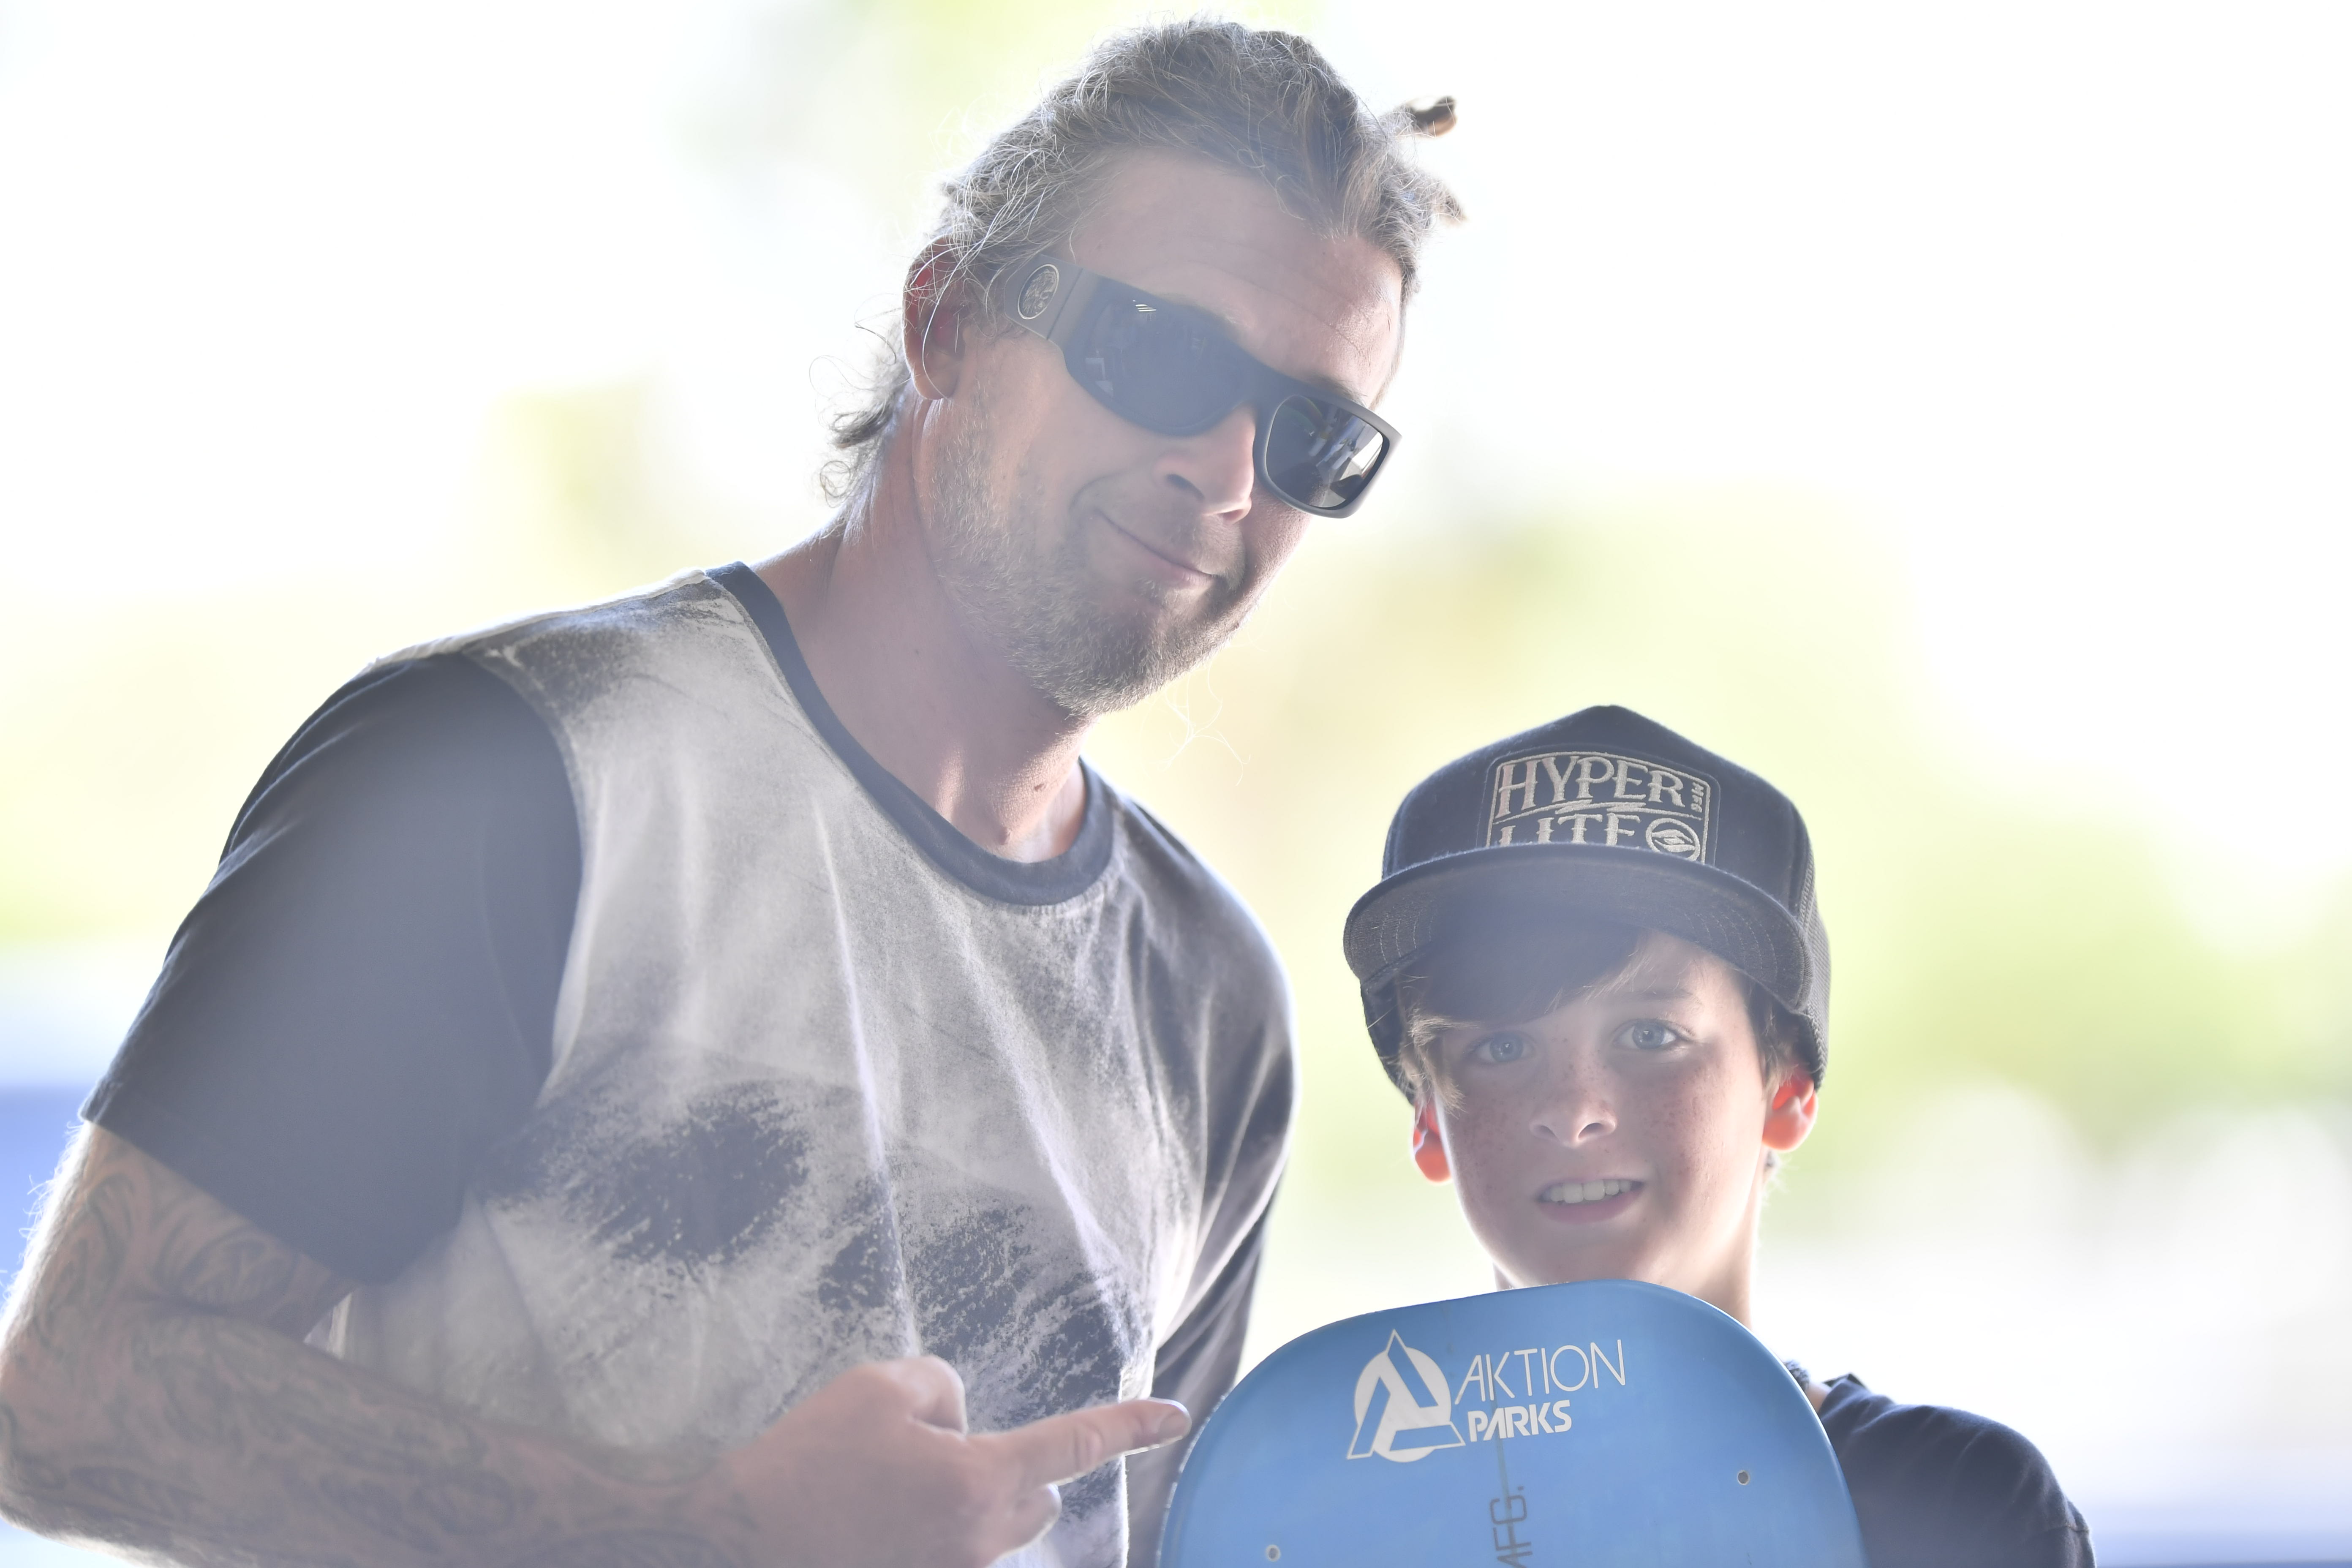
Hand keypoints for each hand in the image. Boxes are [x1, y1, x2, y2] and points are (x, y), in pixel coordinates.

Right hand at [709, 1356, 1189, 1567]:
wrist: (738, 1535)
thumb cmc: (808, 1460)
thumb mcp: (877, 1387)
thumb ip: (943, 1387)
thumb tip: (960, 1419)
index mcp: (977, 1481)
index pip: (1076, 1444)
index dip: (1131, 1425)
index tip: (1175, 1416)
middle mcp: (977, 1540)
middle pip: (1037, 1497)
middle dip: (1011, 1471)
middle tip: (935, 1455)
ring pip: (998, 1532)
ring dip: (973, 1506)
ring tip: (895, 1493)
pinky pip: (957, 1554)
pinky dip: (938, 1532)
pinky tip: (885, 1519)